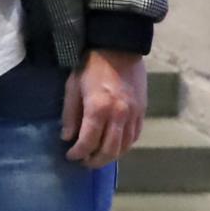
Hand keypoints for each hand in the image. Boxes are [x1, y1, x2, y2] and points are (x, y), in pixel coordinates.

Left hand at [62, 48, 146, 167]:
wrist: (118, 48)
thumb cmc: (90, 66)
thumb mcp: (73, 87)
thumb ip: (70, 115)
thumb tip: (67, 137)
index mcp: (98, 108)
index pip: (88, 141)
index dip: (78, 153)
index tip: (70, 155)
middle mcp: (118, 115)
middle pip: (109, 150)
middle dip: (95, 161)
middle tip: (84, 162)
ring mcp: (133, 114)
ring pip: (124, 147)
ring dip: (110, 157)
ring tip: (98, 157)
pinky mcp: (142, 111)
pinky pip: (135, 136)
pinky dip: (124, 146)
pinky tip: (114, 147)